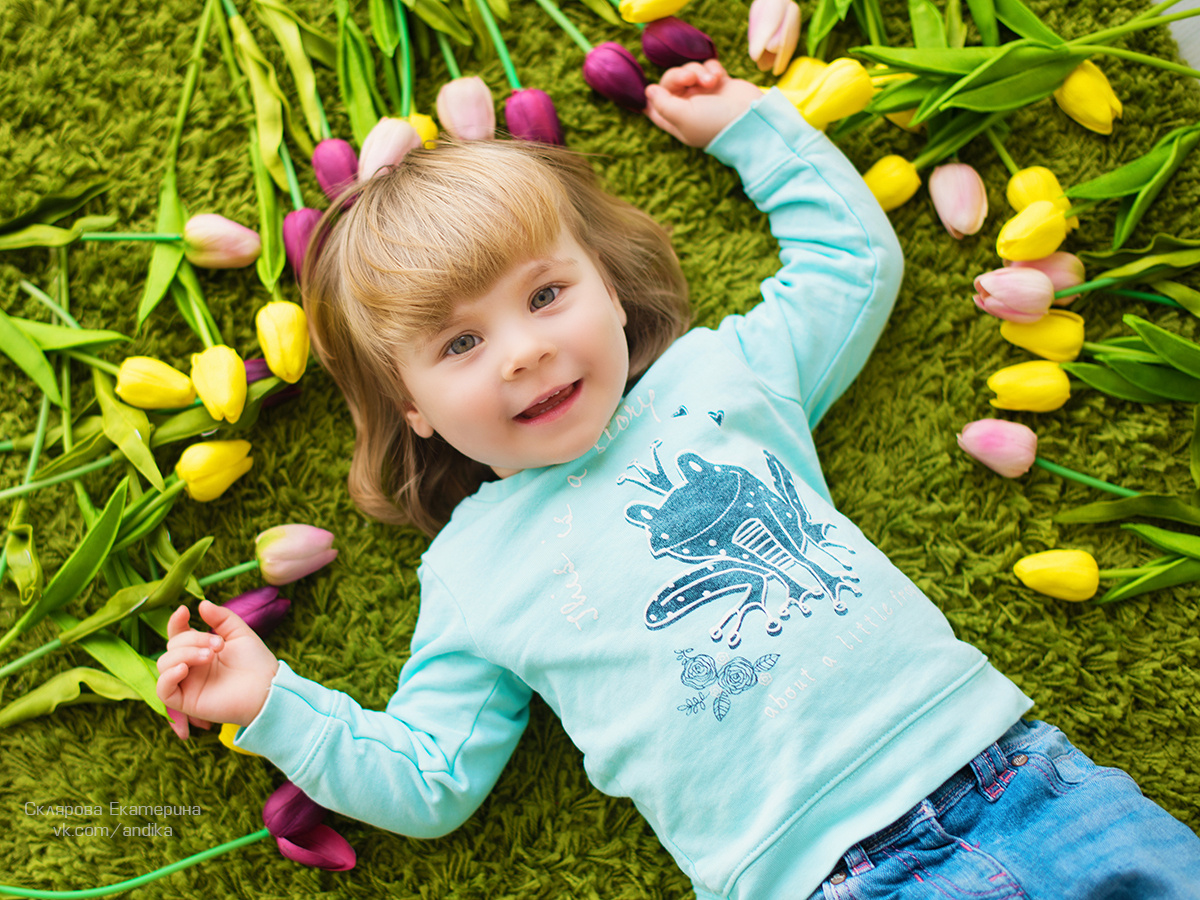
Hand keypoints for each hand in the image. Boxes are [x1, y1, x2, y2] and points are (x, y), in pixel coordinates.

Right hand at [156, 600, 278, 737]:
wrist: (267, 687)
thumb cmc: (255, 662)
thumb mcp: (239, 633)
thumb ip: (221, 617)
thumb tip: (202, 603)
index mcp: (200, 650)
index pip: (177, 634)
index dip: (176, 622)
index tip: (185, 610)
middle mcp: (190, 667)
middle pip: (172, 646)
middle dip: (193, 640)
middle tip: (219, 645)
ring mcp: (187, 684)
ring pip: (164, 664)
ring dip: (184, 654)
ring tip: (209, 655)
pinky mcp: (185, 701)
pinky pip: (162, 690)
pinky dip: (168, 676)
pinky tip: (184, 668)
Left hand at [644, 60, 764, 147]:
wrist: (750, 117)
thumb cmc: (715, 122)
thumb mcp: (683, 117)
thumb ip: (662, 104)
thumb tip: (649, 90)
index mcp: (676, 121)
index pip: (654, 108)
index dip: (651, 98)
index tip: (652, 89)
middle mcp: (688, 107)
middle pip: (671, 82)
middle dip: (680, 75)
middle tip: (691, 78)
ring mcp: (704, 94)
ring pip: (690, 70)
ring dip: (699, 72)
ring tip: (712, 81)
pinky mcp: (719, 83)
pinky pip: (707, 66)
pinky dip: (711, 68)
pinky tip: (719, 77)